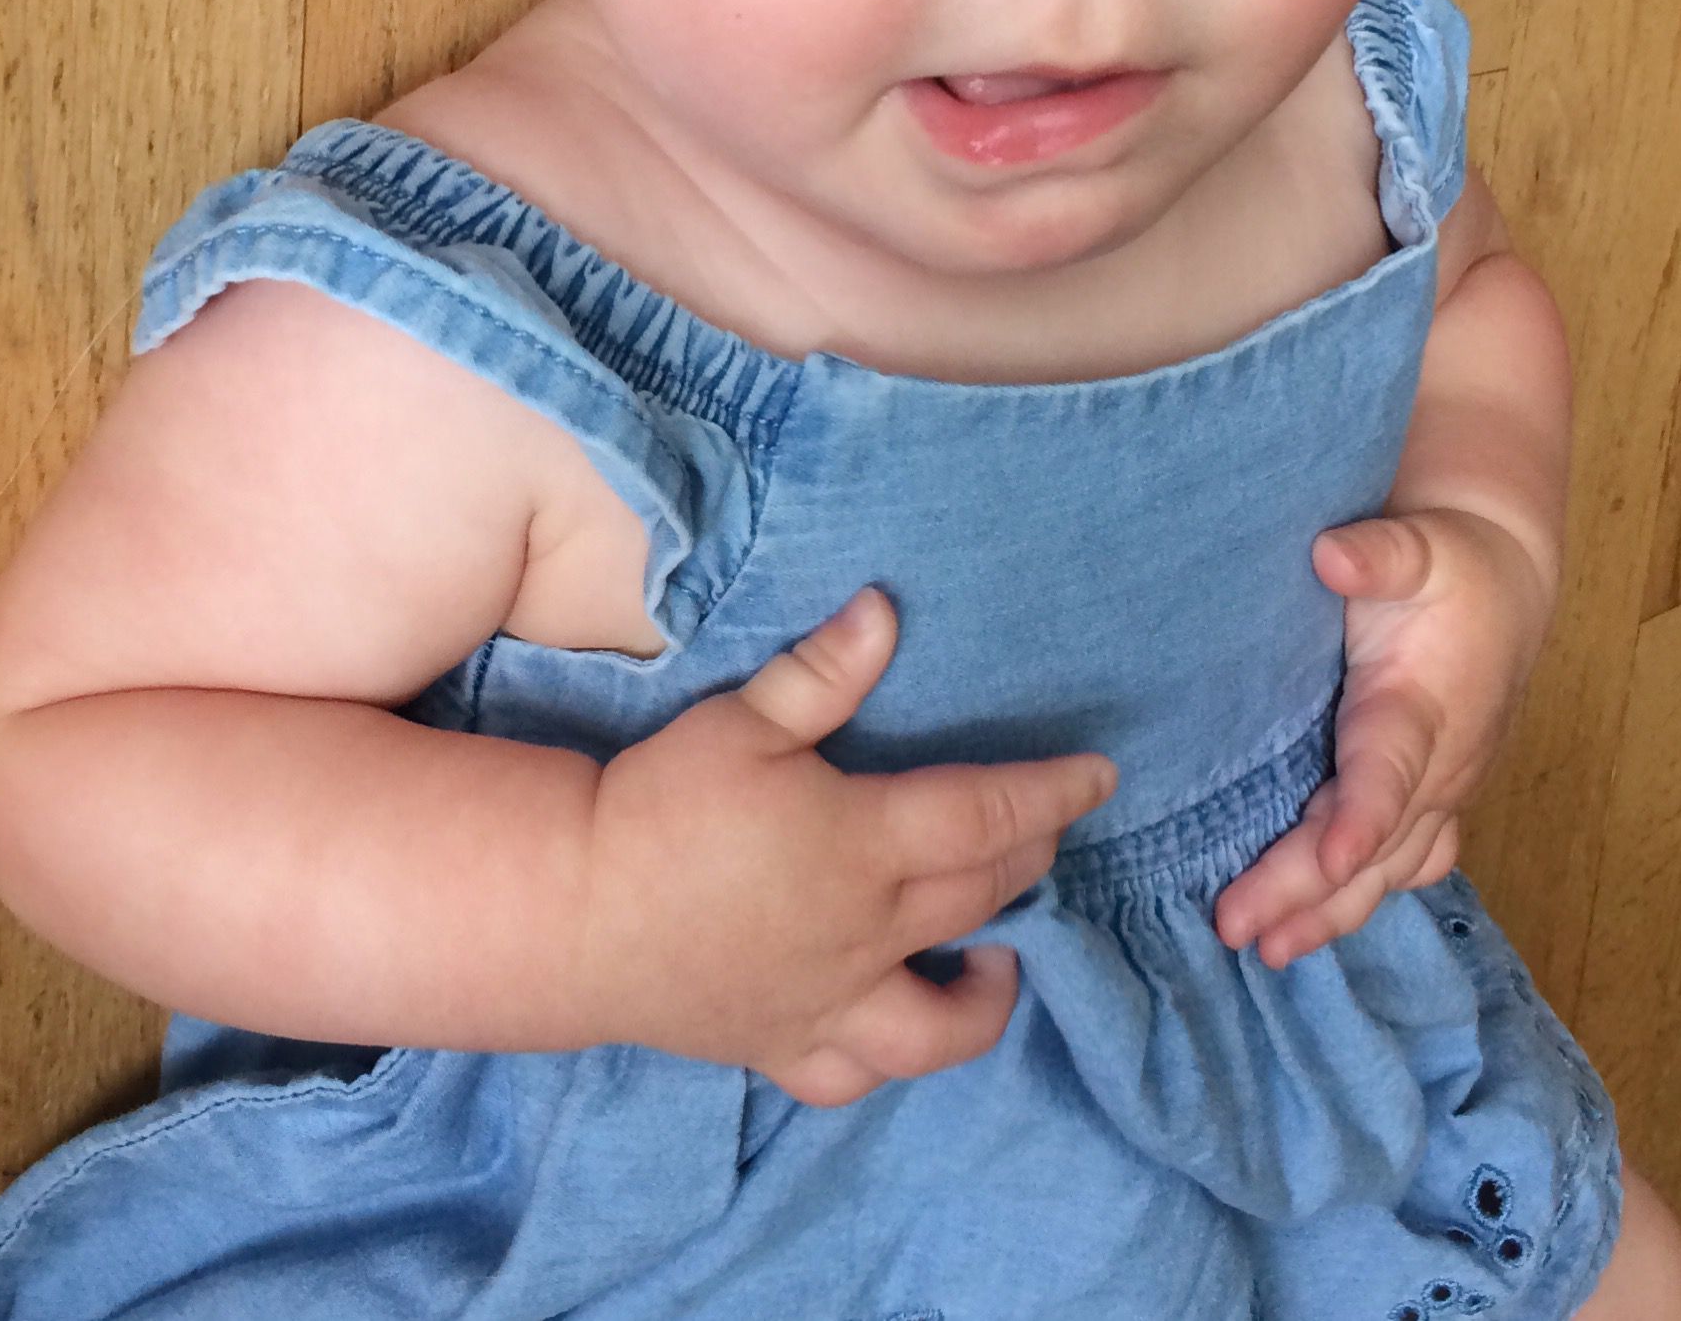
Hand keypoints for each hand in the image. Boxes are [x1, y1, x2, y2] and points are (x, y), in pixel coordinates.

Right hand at [577, 586, 1114, 1106]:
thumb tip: (886, 608)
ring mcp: (831, 1004)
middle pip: (980, 896)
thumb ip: (823, 674)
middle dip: (1030, 858)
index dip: (1052, 793)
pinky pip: (858, 1072)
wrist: (578, 911)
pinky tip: (897, 1025)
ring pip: (945, 1021)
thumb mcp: (742, 721)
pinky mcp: (784, 1046)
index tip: (1101, 776)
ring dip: (991, 990)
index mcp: (865, 845)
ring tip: (1002, 954)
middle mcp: (869, 934)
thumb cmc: (661, 805)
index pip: (988, 816)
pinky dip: (890, 1056)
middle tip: (1046, 828)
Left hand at [1213, 507, 1551, 969]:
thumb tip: (1330, 557)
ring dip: (1328, 913)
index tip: (1329, 856)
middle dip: (1307, 892)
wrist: (1504, 588)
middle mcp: (1437, 766)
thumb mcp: (1416, 546)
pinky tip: (1313, 924)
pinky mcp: (1431, 802)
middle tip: (1238, 927)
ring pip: (1387, 872)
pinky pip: (1401, 866)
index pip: (1389, 775)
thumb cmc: (1447, 566)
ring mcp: (1439, 793)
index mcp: (1421, 708)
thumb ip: (1377, 554)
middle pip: (1374, 847)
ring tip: (1267, 949)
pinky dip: (1358, 900)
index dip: (1360, 819)